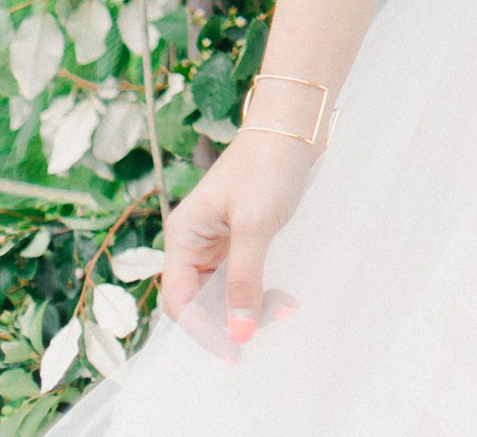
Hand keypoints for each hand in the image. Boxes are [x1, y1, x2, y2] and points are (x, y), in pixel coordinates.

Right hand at [161, 126, 311, 348]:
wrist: (295, 124)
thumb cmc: (268, 165)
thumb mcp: (255, 225)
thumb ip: (244, 280)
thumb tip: (238, 334)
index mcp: (184, 236)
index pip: (181, 301)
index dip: (204, 331)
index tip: (235, 352)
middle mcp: (195, 242)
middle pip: (203, 302)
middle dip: (235, 318)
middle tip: (274, 321)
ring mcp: (218, 241)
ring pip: (225, 294)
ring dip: (252, 307)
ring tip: (288, 307)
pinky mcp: (242, 238)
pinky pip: (243, 279)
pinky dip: (261, 290)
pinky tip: (283, 296)